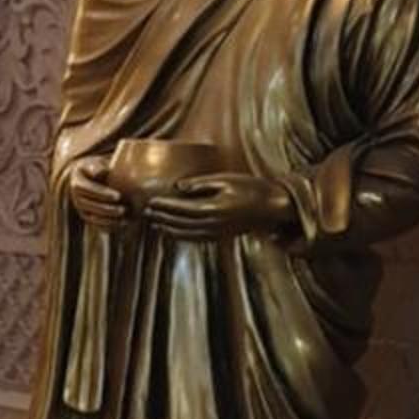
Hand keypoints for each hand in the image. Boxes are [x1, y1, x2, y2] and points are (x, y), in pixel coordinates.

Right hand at [66, 162, 127, 229]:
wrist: (94, 179)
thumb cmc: (99, 169)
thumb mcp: (95, 164)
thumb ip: (96, 167)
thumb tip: (101, 172)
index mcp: (78, 183)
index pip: (88, 189)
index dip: (102, 194)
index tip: (118, 196)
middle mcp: (77, 198)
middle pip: (91, 206)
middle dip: (107, 209)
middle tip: (123, 210)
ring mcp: (82, 210)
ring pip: (93, 218)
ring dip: (109, 220)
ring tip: (125, 220)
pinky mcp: (89, 218)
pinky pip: (97, 225)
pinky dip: (110, 227)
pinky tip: (123, 225)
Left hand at [140, 172, 295, 240]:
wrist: (273, 208)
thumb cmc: (252, 189)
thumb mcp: (226, 179)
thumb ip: (201, 184)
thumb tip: (178, 187)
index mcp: (212, 209)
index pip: (181, 209)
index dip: (164, 206)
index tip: (150, 201)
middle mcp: (212, 225)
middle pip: (179, 223)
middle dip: (161, 217)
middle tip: (145, 211)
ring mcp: (216, 233)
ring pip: (185, 234)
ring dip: (167, 229)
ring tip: (153, 222)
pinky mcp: (220, 237)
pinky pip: (195, 239)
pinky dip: (180, 236)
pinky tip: (172, 232)